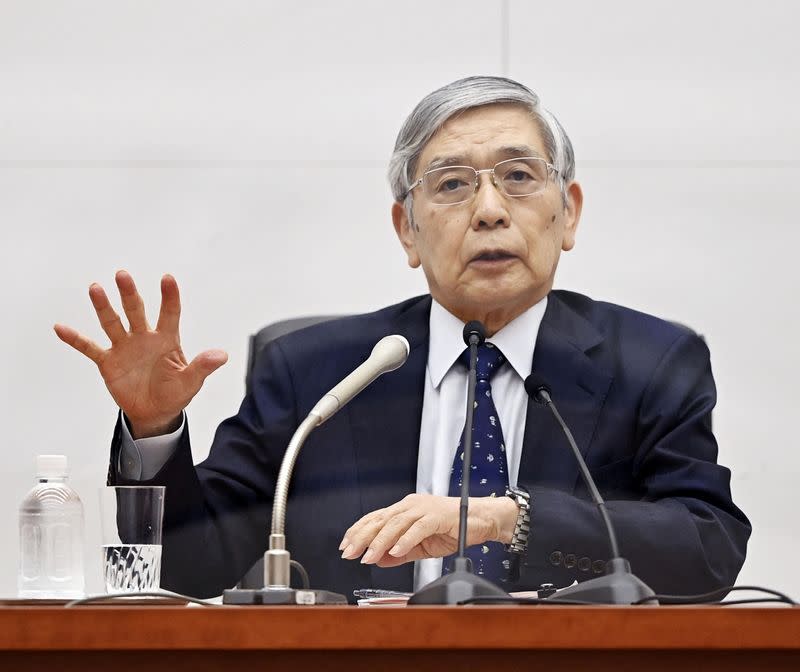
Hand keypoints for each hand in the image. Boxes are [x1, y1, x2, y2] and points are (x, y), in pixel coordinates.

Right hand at [54, 270, 227, 436]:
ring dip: (103, 307)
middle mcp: (144, 337)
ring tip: (95, 288)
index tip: (168, 278)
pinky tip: (61, 327)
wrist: (154, 412)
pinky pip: (89, 348)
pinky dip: (75, 339)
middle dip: (129, 294)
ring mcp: (125, 347)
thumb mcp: (191, 381)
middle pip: (136, 310)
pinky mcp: (108, 362)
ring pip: (112, 322)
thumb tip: (222, 355)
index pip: (169, 313)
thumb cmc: (175, 393)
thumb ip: (203, 366)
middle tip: (123, 275)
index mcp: (167, 339)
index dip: (169, 297)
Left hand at [339, 494, 517, 567]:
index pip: (375, 518)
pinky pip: (417, 528)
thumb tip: (380, 560)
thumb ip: (401, 552)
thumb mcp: (422, 545)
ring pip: (395, 524)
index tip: (345, 546)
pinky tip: (395, 552)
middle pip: (381, 520)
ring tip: (368, 557)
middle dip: (362, 537)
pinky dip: (405, 540)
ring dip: (380, 542)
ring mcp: (424, 509)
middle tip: (349, 553)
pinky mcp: (437, 516)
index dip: (358, 531)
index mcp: (405, 509)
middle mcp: (411, 505)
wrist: (482, 520)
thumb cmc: (454, 528)